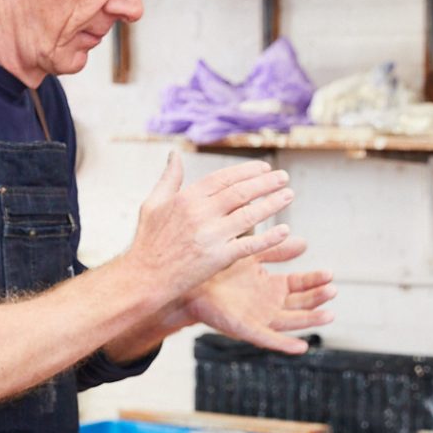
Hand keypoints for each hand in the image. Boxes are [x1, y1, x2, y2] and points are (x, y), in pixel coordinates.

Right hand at [125, 154, 295, 299]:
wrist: (144, 278)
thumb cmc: (147, 242)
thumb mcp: (152, 204)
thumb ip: (168, 178)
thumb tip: (174, 154)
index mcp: (186, 198)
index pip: (223, 178)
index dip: (247, 171)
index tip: (264, 168)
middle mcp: (200, 213)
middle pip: (240, 192)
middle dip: (266, 182)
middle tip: (283, 177)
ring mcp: (210, 235)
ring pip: (249, 214)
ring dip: (272, 203)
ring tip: (288, 195)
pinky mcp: (218, 258)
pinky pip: (249, 245)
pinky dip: (269, 237)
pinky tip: (284, 231)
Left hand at [181, 248, 336, 353]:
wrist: (191, 285)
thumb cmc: (220, 271)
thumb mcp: (253, 256)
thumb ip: (277, 251)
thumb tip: (304, 242)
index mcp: (272, 288)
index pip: (300, 285)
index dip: (315, 281)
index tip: (330, 274)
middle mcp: (269, 305)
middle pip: (300, 303)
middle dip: (317, 298)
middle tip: (332, 291)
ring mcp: (259, 319)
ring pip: (291, 322)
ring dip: (310, 320)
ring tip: (328, 315)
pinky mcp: (246, 330)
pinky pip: (269, 339)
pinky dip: (285, 344)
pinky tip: (301, 346)